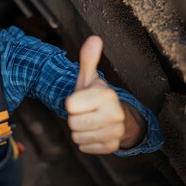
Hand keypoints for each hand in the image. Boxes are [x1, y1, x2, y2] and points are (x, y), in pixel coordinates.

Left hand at [65, 36, 125, 153]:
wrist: (116, 117)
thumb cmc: (95, 96)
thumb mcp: (89, 78)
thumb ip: (88, 60)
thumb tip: (94, 38)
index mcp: (106, 95)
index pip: (70, 106)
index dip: (71, 104)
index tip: (80, 100)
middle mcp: (114, 114)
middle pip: (73, 123)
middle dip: (74, 118)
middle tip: (85, 112)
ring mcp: (115, 132)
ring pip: (77, 136)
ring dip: (79, 130)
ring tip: (89, 121)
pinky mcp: (112, 147)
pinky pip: (84, 147)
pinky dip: (85, 141)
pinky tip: (93, 132)